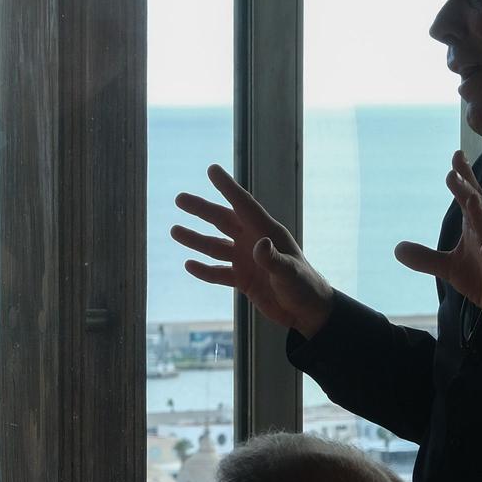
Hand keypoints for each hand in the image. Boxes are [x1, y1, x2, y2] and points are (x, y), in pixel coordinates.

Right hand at [173, 164, 334, 338]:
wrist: (306, 311)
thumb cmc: (304, 286)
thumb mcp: (290, 272)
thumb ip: (273, 259)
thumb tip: (259, 244)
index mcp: (267, 232)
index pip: (243, 205)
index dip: (227, 188)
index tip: (212, 170)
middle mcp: (253, 242)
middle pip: (223, 221)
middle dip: (201, 210)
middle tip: (180, 199)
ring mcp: (246, 261)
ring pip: (216, 246)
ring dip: (196, 239)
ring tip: (174, 230)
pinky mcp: (243, 280)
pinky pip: (218, 273)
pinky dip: (204, 270)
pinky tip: (189, 265)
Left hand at [393, 151, 481, 335]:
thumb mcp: (450, 268)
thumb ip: (426, 257)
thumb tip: (397, 248)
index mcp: (478, 231)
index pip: (471, 200)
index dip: (464, 179)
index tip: (456, 155)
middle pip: (479, 210)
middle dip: (467, 191)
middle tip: (453, 172)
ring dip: (480, 215)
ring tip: (469, 198)